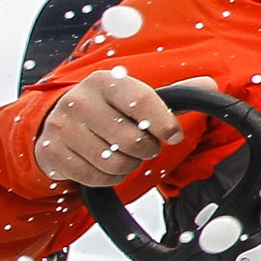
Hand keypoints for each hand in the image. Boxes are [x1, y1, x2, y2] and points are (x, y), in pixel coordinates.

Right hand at [34, 70, 199, 192]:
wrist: (56, 124)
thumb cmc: (107, 111)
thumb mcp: (135, 97)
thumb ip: (173, 94)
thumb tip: (209, 85)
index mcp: (104, 82)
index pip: (142, 101)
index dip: (164, 123)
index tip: (172, 135)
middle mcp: (79, 100)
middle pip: (133, 140)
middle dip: (146, 149)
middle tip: (142, 145)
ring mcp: (62, 127)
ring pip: (115, 162)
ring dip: (128, 165)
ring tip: (122, 154)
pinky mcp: (52, 152)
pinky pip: (97, 178)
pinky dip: (109, 178)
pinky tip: (105, 165)